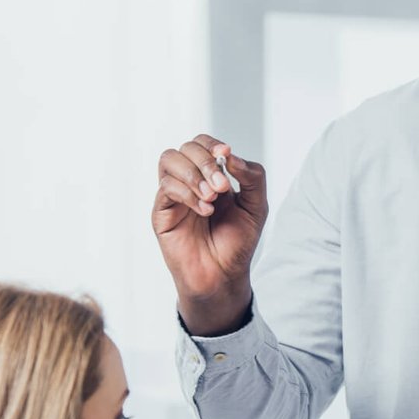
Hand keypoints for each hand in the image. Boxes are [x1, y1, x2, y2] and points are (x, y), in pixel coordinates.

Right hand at [153, 133, 267, 333]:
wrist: (223, 274)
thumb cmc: (238, 241)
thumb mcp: (256, 207)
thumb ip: (253, 178)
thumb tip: (231, 155)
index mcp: (211, 176)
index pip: (203, 144)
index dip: (213, 144)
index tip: (227, 154)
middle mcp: (190, 181)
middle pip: (186, 147)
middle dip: (206, 161)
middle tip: (222, 187)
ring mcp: (174, 194)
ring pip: (169, 160)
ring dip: (193, 174)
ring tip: (212, 198)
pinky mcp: (162, 211)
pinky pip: (166, 187)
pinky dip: (187, 194)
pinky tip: (205, 211)